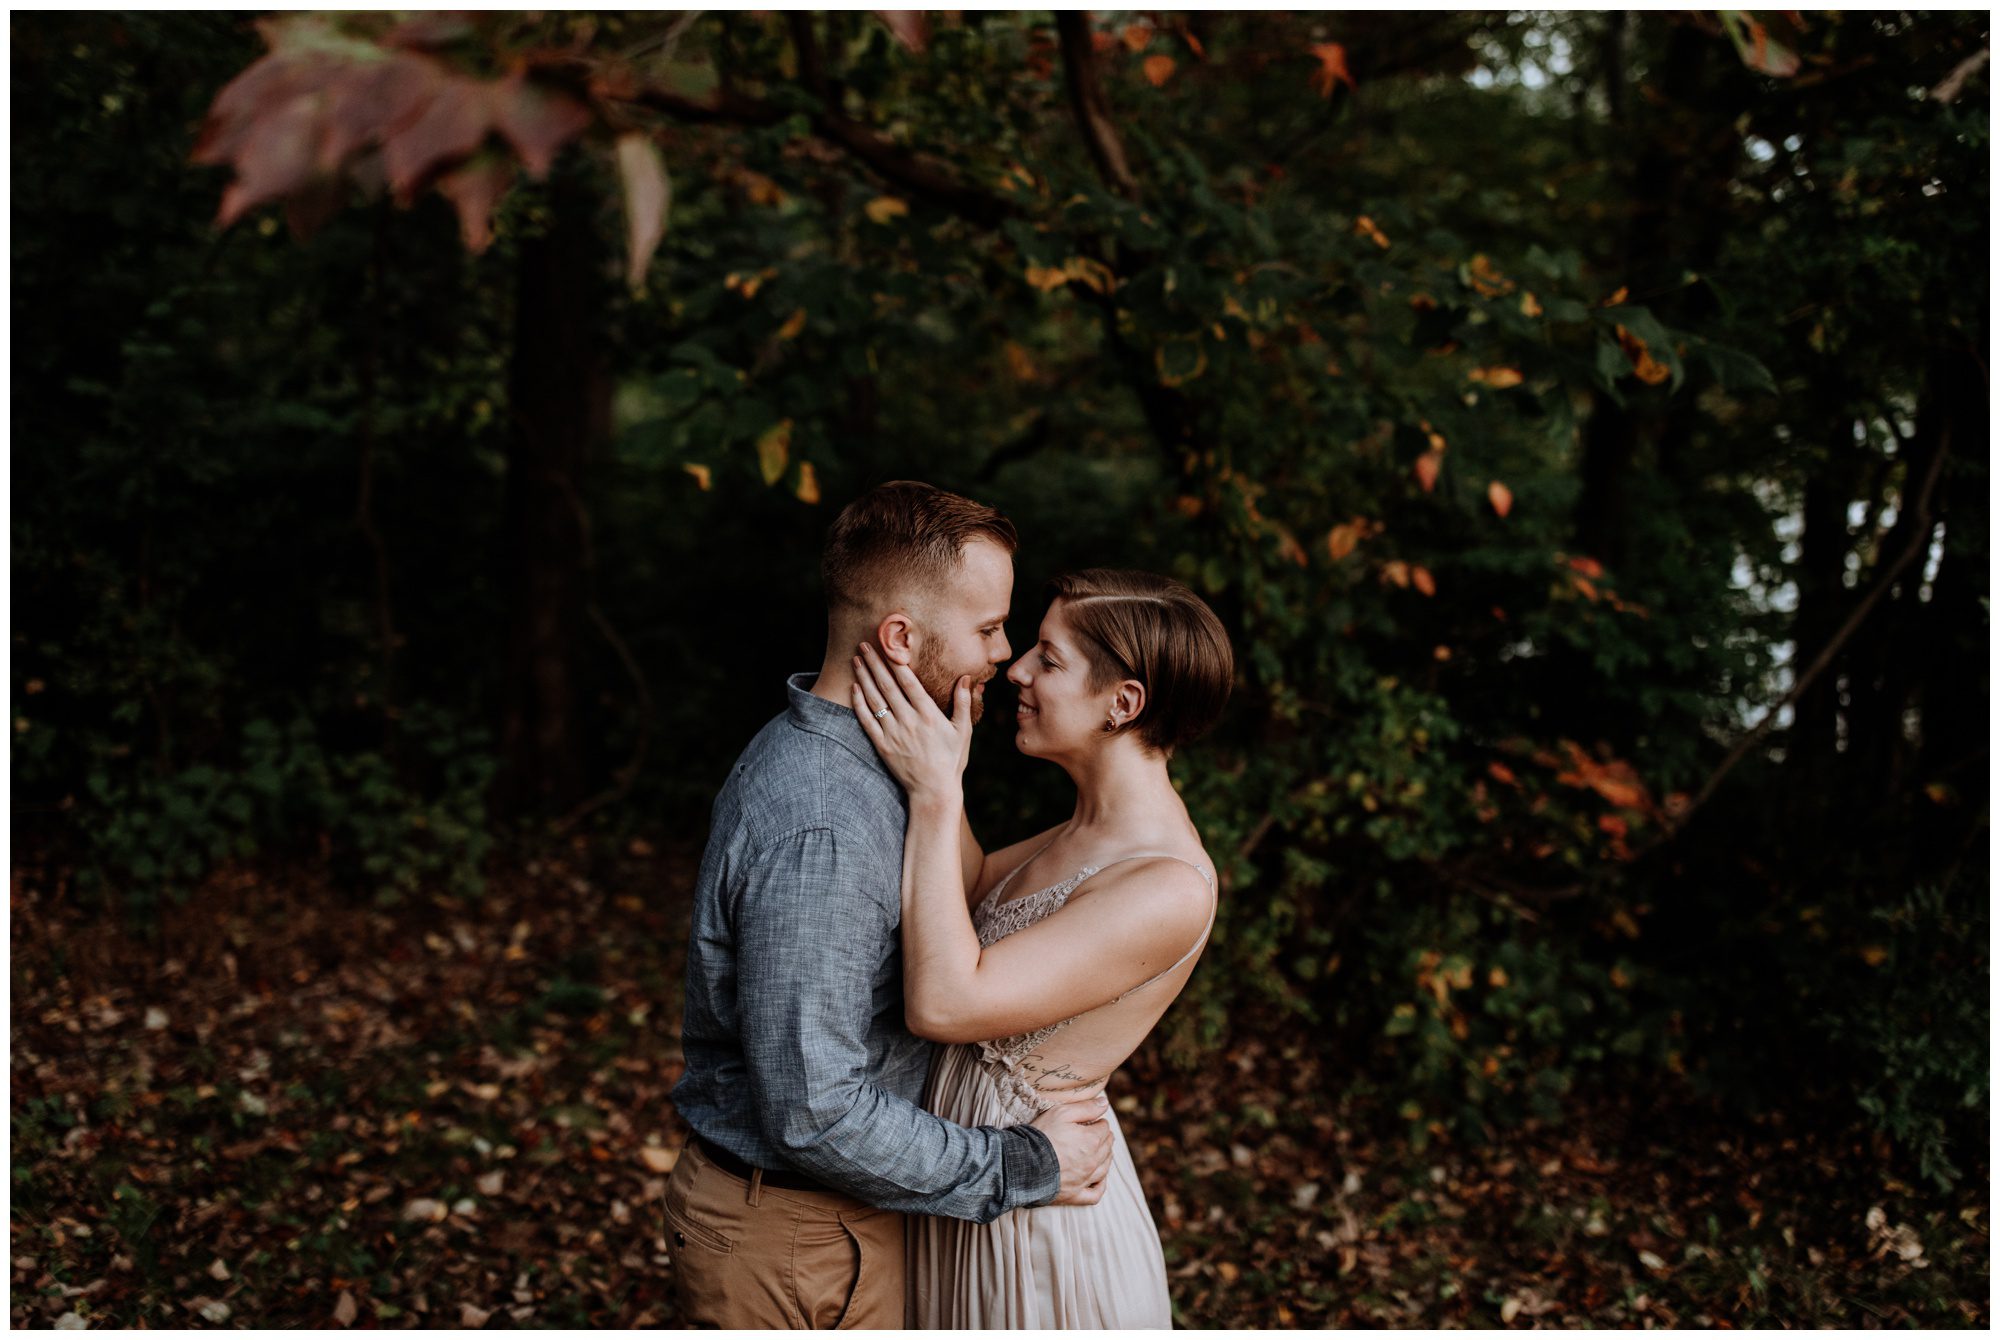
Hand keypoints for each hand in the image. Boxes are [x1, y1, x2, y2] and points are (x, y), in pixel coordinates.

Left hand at [850, 642, 974, 802]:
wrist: (933, 791)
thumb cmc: (951, 761)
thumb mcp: (963, 731)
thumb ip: (963, 703)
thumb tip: (966, 678)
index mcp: (929, 715)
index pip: (909, 682)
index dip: (896, 662)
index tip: (888, 645)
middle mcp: (909, 721)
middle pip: (887, 685)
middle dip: (875, 663)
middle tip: (864, 644)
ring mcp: (893, 733)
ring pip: (875, 700)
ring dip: (864, 678)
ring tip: (856, 660)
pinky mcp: (882, 746)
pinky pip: (867, 721)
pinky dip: (859, 703)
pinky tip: (854, 688)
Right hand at [1031, 1095, 1113, 1206]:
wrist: (1022, 1164)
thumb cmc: (1041, 1136)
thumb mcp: (1061, 1113)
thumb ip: (1086, 1107)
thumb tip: (1105, 1104)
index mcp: (1092, 1141)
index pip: (1104, 1128)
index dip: (1098, 1122)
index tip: (1091, 1121)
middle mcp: (1093, 1162)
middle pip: (1107, 1147)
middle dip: (1103, 1138)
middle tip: (1095, 1133)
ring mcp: (1084, 1180)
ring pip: (1105, 1168)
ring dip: (1105, 1157)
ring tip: (1100, 1151)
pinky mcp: (1075, 1195)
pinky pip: (1095, 1194)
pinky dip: (1100, 1186)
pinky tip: (1098, 1179)